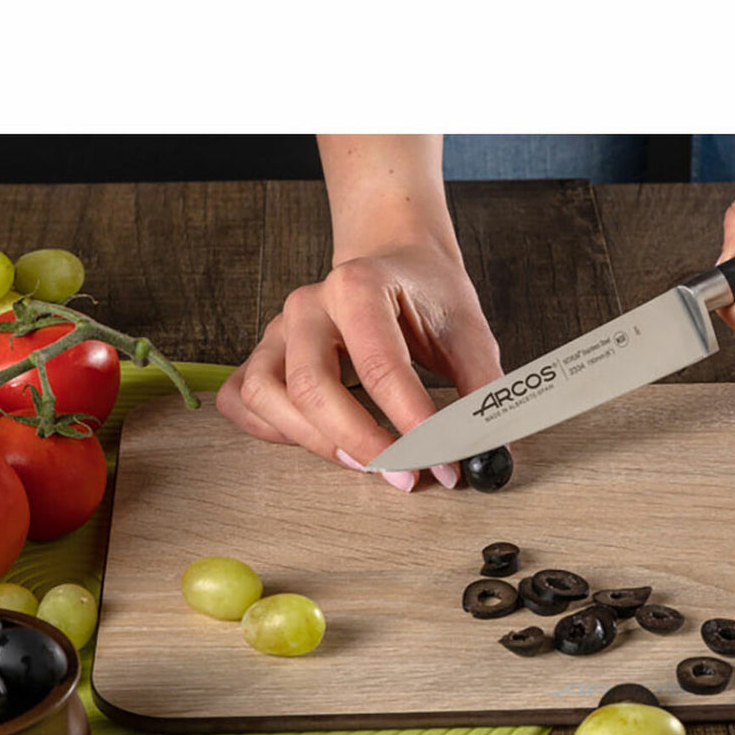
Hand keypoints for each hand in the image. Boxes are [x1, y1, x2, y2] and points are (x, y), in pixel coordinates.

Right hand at [216, 242, 502, 490]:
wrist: (394, 259)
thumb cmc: (427, 295)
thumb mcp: (469, 334)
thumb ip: (482, 392)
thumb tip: (492, 456)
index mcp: (359, 286)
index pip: (381, 367)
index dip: (414, 426)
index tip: (444, 462)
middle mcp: (309, 305)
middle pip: (313, 388)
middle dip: (362, 444)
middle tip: (406, 475)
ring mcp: (278, 329)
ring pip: (268, 397)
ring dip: (315, 443)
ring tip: (366, 464)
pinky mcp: (264, 353)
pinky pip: (243, 400)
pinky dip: (272, 431)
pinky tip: (318, 441)